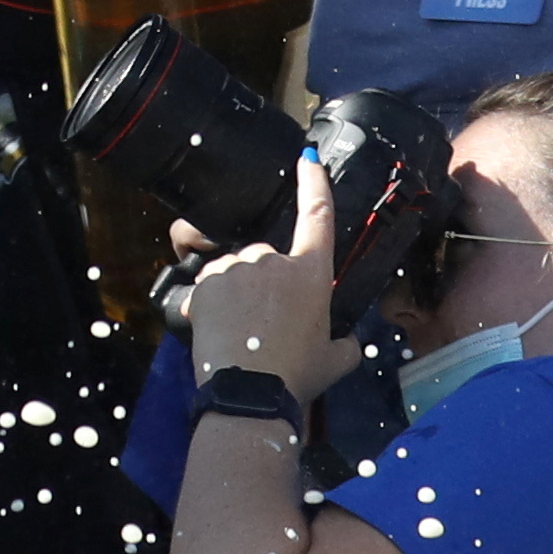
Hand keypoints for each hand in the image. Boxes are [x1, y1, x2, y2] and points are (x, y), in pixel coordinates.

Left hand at [186, 148, 347, 383]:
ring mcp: (235, 269)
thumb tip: (347, 339)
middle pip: (268, 260)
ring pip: (236, 272)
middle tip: (266, 327)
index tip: (307, 159)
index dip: (314, 184)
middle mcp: (273, 260)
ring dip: (237, 294)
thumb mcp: (336, 361)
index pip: (318, 216)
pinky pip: (210, 288)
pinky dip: (212, 306)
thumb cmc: (298, 377)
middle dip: (265, 285)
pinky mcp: (205, 284)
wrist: (248, 394)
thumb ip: (346, 342)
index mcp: (311, 273)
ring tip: (242, 335)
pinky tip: (219, 335)